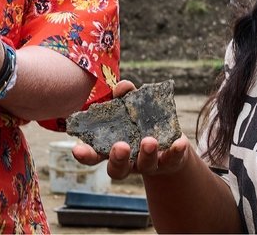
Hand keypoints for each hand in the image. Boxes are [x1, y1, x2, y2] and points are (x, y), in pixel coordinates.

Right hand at [70, 80, 191, 179]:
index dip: (85, 155)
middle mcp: (128, 161)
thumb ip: (125, 97)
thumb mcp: (132, 109)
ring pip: (146, 166)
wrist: (169, 142)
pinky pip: (173, 159)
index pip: (94, 156)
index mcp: (112, 149)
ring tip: (149, 141)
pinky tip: (180, 142)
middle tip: (121, 146)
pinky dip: (176, 151)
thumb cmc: (141, 123)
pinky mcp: (170, 162)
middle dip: (118, 159)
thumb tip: (122, 87)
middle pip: (117, 169)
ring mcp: (149, 164)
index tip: (77, 149)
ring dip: (146, 154)